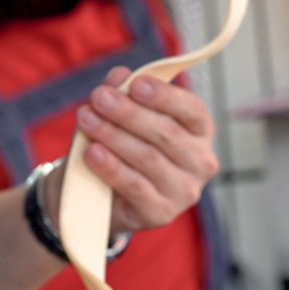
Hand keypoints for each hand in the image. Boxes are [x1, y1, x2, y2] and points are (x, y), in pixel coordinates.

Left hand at [53, 67, 218, 233]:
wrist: (105, 195)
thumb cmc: (123, 146)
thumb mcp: (123, 116)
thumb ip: (124, 93)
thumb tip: (119, 76)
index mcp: (200, 132)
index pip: (192, 110)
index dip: (165, 96)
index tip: (136, 84)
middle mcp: (201, 162)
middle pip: (166, 133)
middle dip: (128, 112)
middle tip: (99, 97)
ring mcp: (184, 191)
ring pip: (148, 158)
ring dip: (113, 135)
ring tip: (86, 119)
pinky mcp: (162, 213)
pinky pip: (135, 186)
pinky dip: (112, 167)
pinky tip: (93, 152)